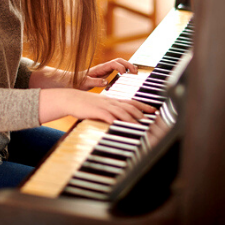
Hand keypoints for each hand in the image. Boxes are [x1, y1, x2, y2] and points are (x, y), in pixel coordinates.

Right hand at [39, 89, 154, 124]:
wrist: (70, 99)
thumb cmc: (85, 104)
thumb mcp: (100, 105)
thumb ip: (110, 110)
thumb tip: (119, 118)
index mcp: (112, 100)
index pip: (132, 102)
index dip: (144, 106)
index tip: (154, 111)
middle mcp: (111, 101)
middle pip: (130, 106)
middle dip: (142, 113)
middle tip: (151, 120)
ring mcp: (104, 106)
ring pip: (121, 111)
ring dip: (132, 119)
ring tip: (140, 126)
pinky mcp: (96, 111)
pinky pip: (108, 116)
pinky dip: (116, 121)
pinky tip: (121, 125)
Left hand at [78, 58, 137, 90]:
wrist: (74, 81)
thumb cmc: (78, 82)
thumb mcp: (85, 83)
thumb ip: (95, 82)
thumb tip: (106, 82)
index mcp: (100, 68)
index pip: (113, 63)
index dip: (120, 67)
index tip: (124, 75)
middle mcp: (104, 67)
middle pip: (119, 61)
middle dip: (128, 64)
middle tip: (135, 72)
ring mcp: (106, 69)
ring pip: (120, 63)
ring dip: (128, 66)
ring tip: (136, 72)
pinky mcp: (107, 73)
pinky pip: (118, 69)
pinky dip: (126, 70)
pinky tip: (130, 76)